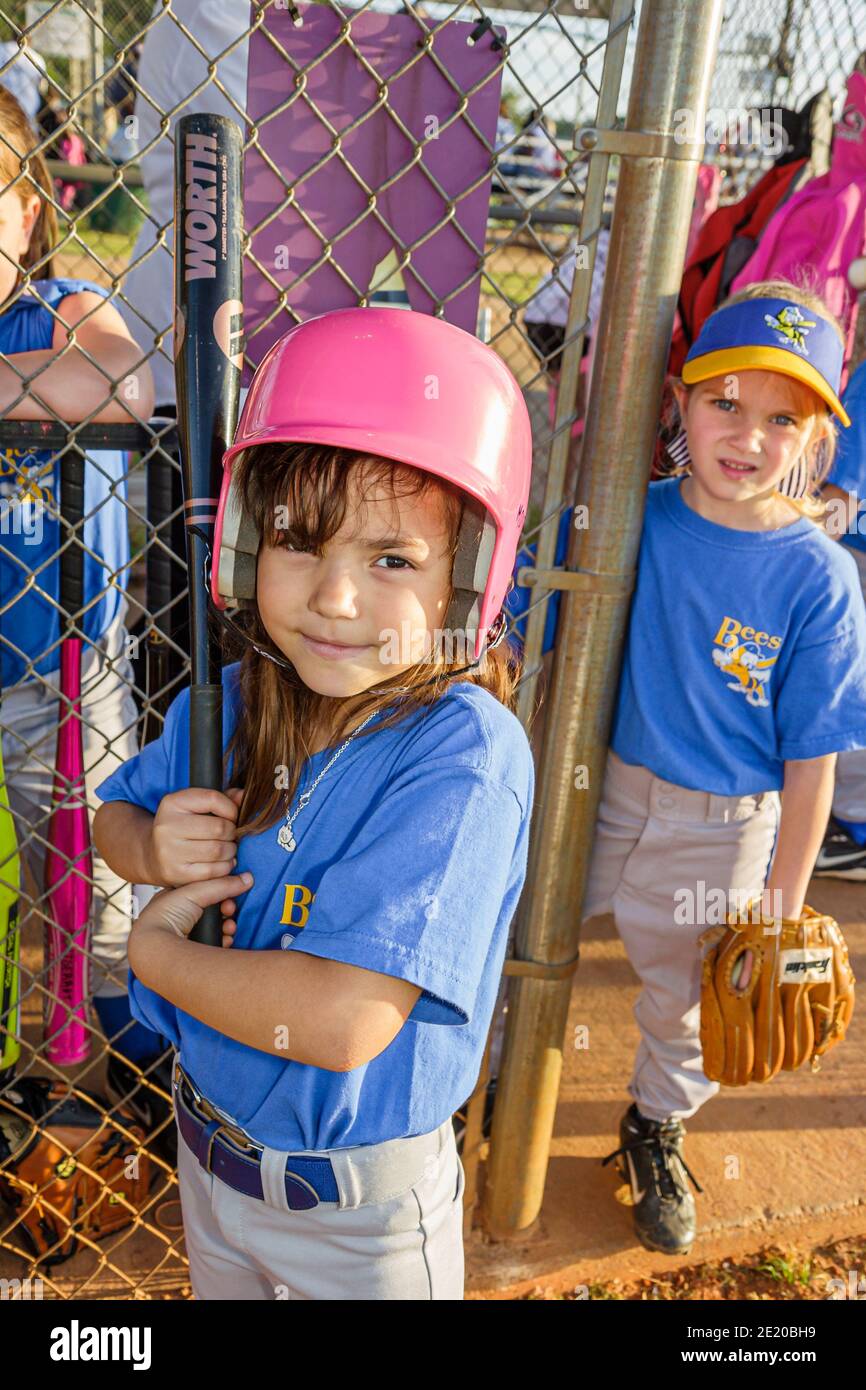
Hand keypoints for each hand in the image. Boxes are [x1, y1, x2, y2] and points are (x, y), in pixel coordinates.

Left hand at [133, 871, 253, 947]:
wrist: (154, 947)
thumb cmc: (164, 917)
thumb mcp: (194, 892)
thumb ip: (222, 884)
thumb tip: (247, 879)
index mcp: (177, 897)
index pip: (206, 890)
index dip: (221, 891)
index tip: (230, 893)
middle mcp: (182, 914)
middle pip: (213, 910)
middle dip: (227, 910)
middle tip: (230, 911)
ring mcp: (187, 933)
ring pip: (216, 927)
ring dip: (228, 926)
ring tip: (229, 928)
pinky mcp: (193, 950)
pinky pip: (215, 943)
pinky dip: (223, 940)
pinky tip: (225, 939)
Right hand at [147, 786, 244, 886]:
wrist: (152, 855)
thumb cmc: (183, 828)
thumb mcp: (196, 807)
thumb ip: (222, 799)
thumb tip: (243, 795)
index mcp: (172, 803)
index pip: (213, 799)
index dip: (231, 809)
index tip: (232, 817)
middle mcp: (167, 826)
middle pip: (220, 828)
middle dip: (233, 833)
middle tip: (231, 836)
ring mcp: (169, 852)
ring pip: (219, 850)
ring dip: (231, 851)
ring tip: (228, 849)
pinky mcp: (176, 873)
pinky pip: (213, 871)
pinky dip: (225, 867)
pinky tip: (222, 862)